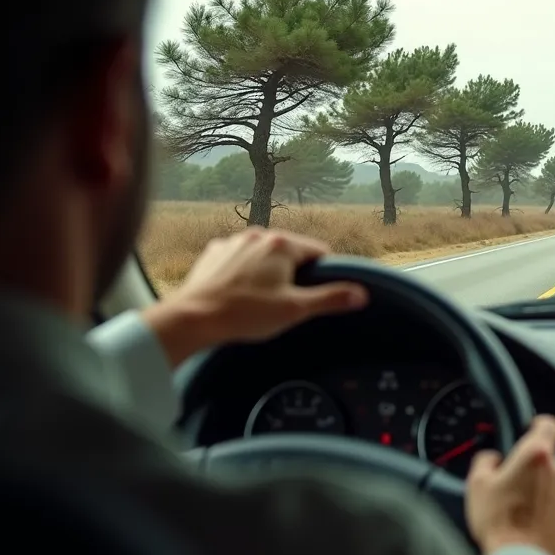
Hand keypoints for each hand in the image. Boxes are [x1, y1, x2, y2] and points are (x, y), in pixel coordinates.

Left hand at [141, 228, 368, 364]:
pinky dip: (244, 273)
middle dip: (294, 274)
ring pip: (264, 255)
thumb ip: (330, 298)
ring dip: (268, 272)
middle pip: (291, 252)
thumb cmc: (245, 313)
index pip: (319, 252)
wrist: (193, 318)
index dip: (323, 274)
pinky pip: (239, 260)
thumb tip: (361, 293)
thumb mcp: (295, 309)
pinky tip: (239, 294)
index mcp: (282, 244)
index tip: (315, 294)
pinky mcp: (214, 254)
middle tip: (286, 303)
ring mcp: (233, 243)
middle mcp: (258, 236)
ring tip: (259, 301)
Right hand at [465, 415, 554, 554]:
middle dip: (533, 467)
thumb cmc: (500, 524)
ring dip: (541, 489)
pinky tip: (532, 520)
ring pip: (554, 483)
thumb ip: (485, 460)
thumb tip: (491, 458)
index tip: (533, 426)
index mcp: (536, 455)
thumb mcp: (477, 484)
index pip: (549, 424)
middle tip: (513, 483)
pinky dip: (549, 508)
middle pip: (548, 459)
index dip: (540, 422)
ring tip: (520, 507)